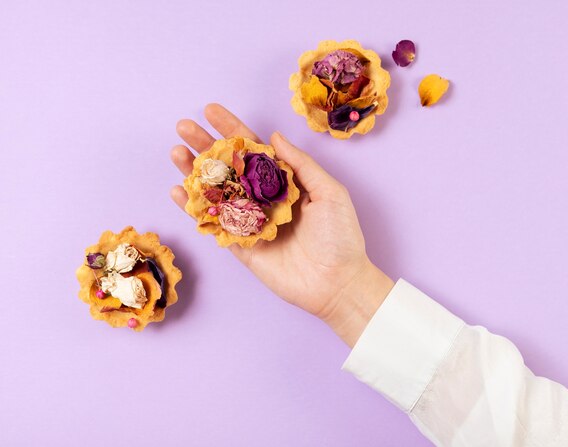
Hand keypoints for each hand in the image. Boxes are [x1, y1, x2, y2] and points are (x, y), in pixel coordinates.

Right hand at [170, 104, 393, 345]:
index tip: (211, 110)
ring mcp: (251, 223)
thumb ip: (300, 164)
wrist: (338, 283)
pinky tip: (177, 191)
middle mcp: (265, 199)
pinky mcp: (241, 247)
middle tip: (184, 127)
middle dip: (206, 147)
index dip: (232, 129)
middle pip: (230, 167)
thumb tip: (273, 136)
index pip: (254, 150)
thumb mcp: (329, 192)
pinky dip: (194, 209)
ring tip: (176, 152)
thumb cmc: (340, 236)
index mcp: (286, 183)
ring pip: (217, 193)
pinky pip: (214, 225)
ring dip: (194, 173)